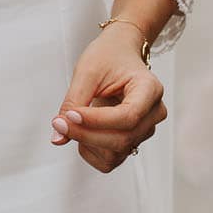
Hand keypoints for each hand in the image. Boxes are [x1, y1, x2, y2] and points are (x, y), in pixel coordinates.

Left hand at [51, 23, 166, 172]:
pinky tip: (84, 131)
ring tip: (73, 121)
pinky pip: (112, 160)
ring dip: (88, 143)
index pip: (128, 116)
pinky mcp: (134, 140)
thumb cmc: (107, 56)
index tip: (70, 115)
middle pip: (123, 139)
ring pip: (117, 152)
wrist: (119, 52)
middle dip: (86, 134)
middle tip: (59, 122)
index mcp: (150, 88)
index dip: (96, 121)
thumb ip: (73, 102)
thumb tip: (58, 137)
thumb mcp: (87, 71)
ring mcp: (146, 129)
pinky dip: (92, 151)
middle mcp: (154, 112)